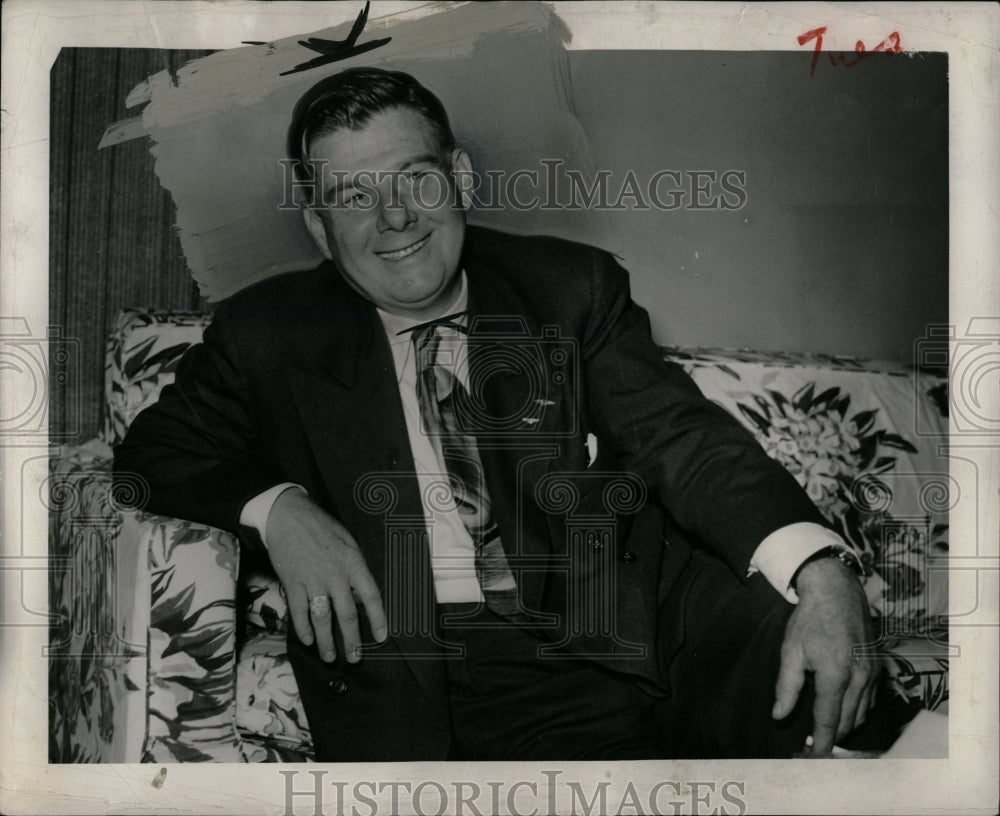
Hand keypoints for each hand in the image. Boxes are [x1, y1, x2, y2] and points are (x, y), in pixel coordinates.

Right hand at [265, 488, 386, 662]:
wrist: (288, 516)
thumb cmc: (321, 527)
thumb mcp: (348, 542)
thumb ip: (355, 567)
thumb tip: (360, 593)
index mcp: (353, 563)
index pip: (371, 596)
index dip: (378, 618)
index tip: (381, 636)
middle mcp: (335, 575)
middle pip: (347, 614)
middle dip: (351, 640)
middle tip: (354, 658)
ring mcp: (313, 580)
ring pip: (322, 618)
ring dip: (326, 641)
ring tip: (329, 656)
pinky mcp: (293, 583)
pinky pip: (299, 612)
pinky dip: (303, 629)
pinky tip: (308, 640)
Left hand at [772, 557, 876, 755]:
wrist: (836, 591)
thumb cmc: (809, 620)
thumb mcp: (791, 651)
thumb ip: (786, 687)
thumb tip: (779, 716)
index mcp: (835, 675)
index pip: (828, 719)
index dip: (821, 741)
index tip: (814, 757)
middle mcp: (859, 677)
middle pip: (848, 721)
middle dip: (833, 738)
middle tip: (816, 747)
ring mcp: (872, 673)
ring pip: (861, 713)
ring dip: (846, 726)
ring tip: (828, 734)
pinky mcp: (878, 667)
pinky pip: (870, 699)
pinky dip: (857, 711)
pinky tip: (844, 712)